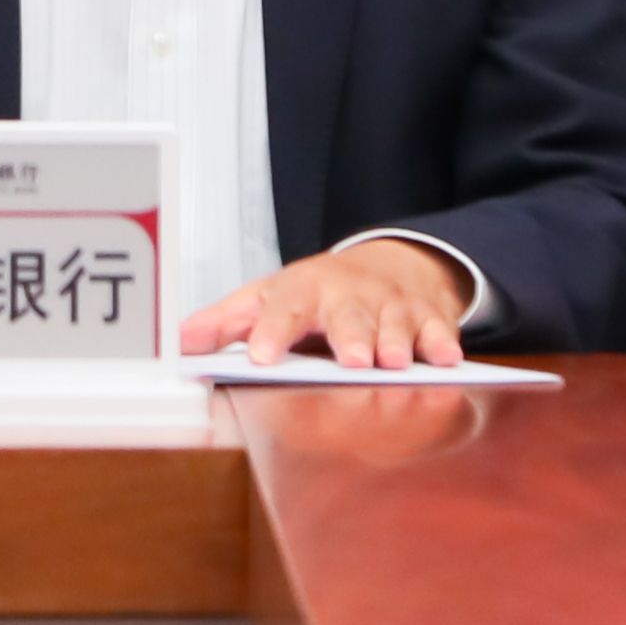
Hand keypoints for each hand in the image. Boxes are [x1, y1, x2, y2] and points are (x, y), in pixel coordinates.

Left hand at [183, 237, 478, 371]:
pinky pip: (437, 328)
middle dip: (350, 335)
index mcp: (303, 289)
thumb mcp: (268, 296)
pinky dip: (442, 342)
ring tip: (392, 362)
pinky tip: (445, 358)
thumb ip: (227, 322)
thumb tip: (181, 343)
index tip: (261, 357)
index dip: (271, 332)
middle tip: (350, 360)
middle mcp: (349, 294)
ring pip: (394, 323)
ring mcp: (391, 303)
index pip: (283, 308)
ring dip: (395, 342)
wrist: (390, 262)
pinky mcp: (428, 314)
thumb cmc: (318, 291)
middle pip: (348, 314)